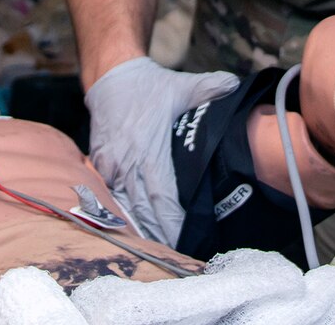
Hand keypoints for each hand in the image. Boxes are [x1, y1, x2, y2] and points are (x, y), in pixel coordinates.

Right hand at [84, 57, 238, 246]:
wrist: (111, 78)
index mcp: (150, 148)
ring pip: (126, 206)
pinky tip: (134, 231)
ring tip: (157, 252)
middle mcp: (128, 161)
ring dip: (140, 229)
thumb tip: (233, 84)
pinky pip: (112, 196)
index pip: (162, 195)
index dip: (172, 220)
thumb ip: (208, 88)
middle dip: (159, 234)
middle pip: (144, 209)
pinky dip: (123, 214)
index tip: (184, 237)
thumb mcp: (181, 86)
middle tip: (176, 257)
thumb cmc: (150, 86)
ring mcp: (112, 165)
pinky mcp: (101, 164)